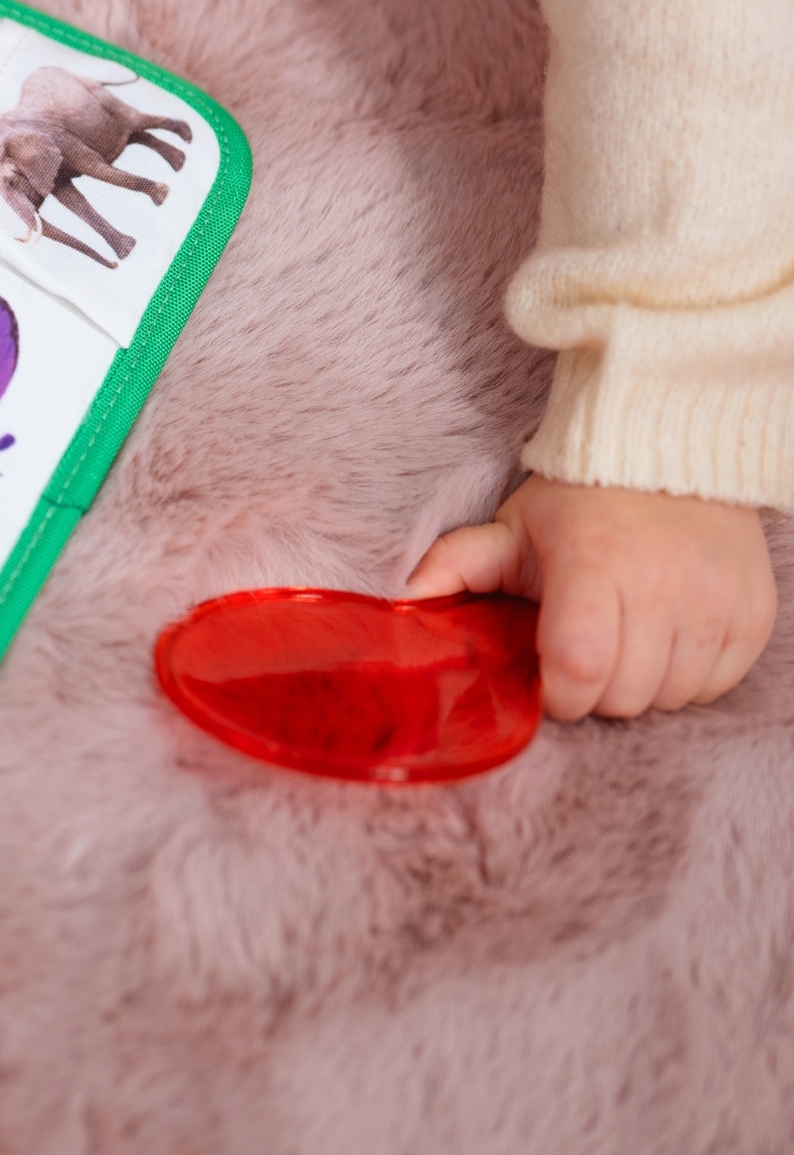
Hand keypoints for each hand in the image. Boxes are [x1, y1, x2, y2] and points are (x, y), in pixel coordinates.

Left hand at [406, 474, 777, 721]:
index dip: (556, 690)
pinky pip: (714, 686)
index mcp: (594, 565)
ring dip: (640, 683)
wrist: (673, 458)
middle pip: (623, 695)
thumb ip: (458, 563)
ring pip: (669, 696)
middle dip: (592, 687)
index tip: (547, 671)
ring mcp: (716, 604)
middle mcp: (664, 587)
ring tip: (624, 635)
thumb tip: (402, 600)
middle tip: (582, 647)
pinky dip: (686, 678)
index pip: (578, 667)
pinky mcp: (753, 618)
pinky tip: (665, 637)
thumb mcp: (515, 526)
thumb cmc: (581, 501)